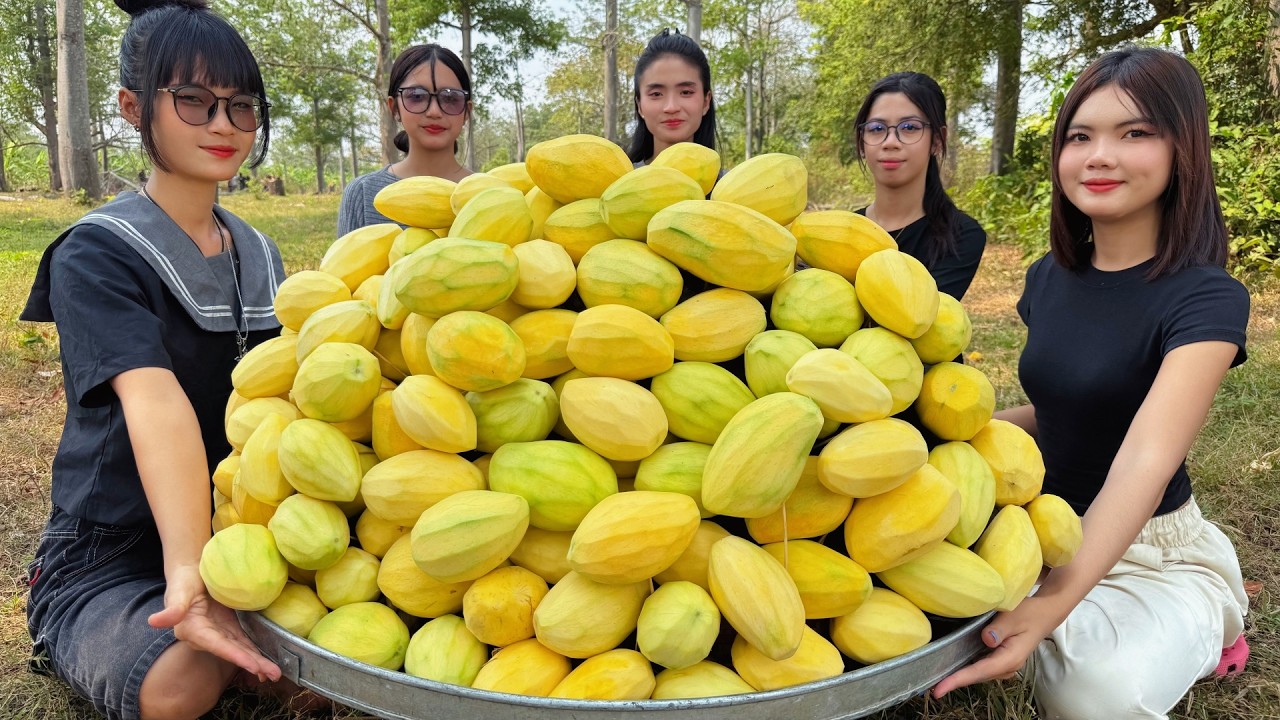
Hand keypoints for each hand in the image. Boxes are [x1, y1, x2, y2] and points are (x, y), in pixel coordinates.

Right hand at [148, 564, 281, 682]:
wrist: (193, 572)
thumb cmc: (184, 580)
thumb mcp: (179, 591)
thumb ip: (173, 608)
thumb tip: (154, 621)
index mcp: (194, 631)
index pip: (217, 645)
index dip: (234, 655)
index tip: (252, 665)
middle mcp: (208, 637)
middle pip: (232, 652)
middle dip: (252, 664)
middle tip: (273, 674)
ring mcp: (221, 633)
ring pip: (241, 649)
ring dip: (258, 662)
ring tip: (275, 673)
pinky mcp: (230, 627)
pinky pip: (245, 641)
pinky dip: (256, 651)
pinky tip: (269, 661)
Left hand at [932, 596, 1057, 697]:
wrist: (1044, 614)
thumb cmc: (1029, 613)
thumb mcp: (1014, 616)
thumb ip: (1000, 628)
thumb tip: (986, 639)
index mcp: (1010, 658)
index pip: (980, 671)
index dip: (958, 680)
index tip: (939, 689)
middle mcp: (1006, 667)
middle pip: (976, 676)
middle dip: (954, 681)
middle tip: (931, 686)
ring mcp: (1004, 666)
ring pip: (978, 673)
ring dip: (959, 676)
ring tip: (936, 678)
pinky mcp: (1000, 660)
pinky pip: (981, 667)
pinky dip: (966, 668)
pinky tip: (952, 666)